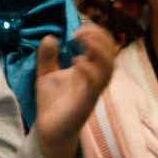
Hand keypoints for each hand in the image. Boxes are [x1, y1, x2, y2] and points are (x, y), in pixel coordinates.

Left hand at [32, 24, 114, 157]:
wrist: (47, 130)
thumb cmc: (52, 103)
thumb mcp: (46, 75)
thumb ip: (47, 57)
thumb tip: (50, 36)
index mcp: (90, 72)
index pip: (104, 49)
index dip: (97, 34)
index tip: (79, 26)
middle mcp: (95, 81)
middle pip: (111, 56)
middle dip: (100, 39)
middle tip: (79, 32)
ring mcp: (92, 92)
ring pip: (108, 70)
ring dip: (98, 51)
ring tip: (80, 39)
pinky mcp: (85, 104)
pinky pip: (95, 86)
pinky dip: (89, 70)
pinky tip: (77, 60)